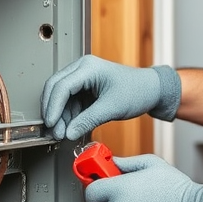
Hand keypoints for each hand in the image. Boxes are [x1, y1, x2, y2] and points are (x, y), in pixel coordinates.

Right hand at [40, 55, 180, 139]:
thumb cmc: (137, 90)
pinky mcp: (84, 88)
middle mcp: (82, 69)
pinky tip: (70, 128)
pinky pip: (69, 102)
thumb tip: (68, 133)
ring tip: (63, 134)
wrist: (151, 90)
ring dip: (60, 116)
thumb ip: (88, 120)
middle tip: (54, 132)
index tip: (51, 124)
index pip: (61, 86)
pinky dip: (67, 116)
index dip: (53, 107)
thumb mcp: (112, 108)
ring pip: (60, 97)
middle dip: (53, 112)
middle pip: (55, 89)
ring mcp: (82, 78)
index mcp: (88, 67)